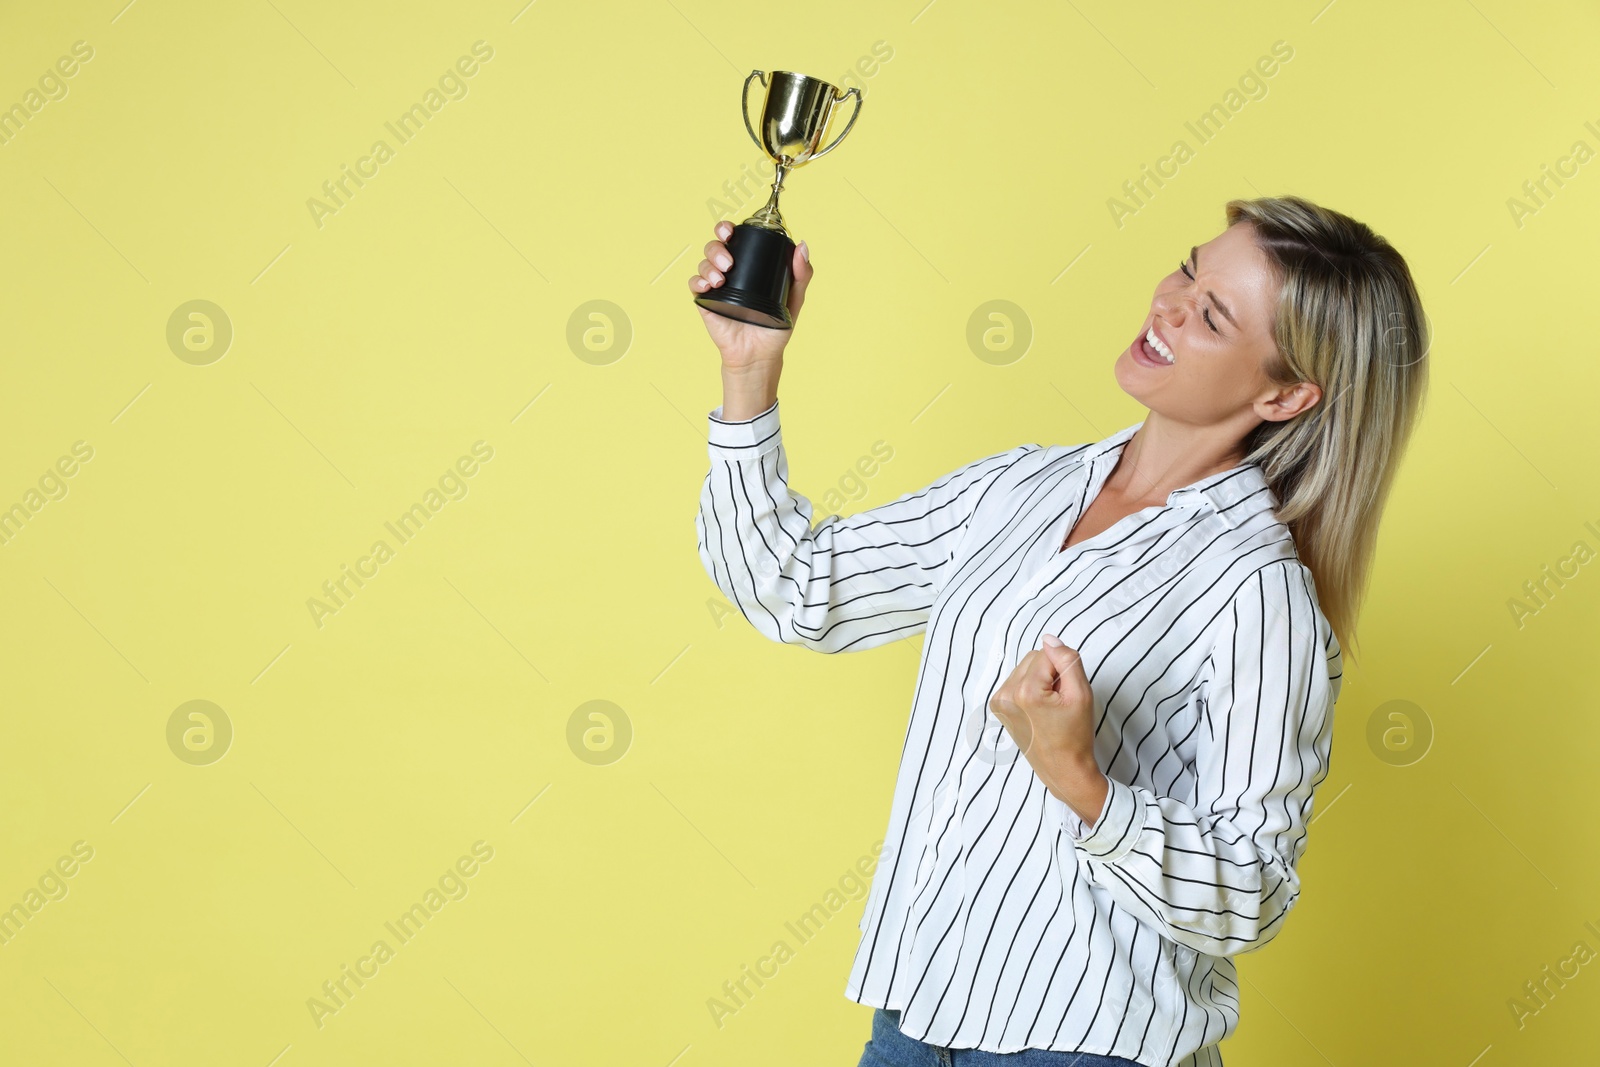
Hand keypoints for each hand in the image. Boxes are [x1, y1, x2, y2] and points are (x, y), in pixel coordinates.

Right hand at [688, 220, 813, 370]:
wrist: (760, 355)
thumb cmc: (775, 328)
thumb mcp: (794, 298)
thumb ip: (801, 274)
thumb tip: (802, 246)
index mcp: (749, 266)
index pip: (734, 240)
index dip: (727, 229)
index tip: (730, 231)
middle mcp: (730, 273)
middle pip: (714, 247)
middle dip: (716, 247)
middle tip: (728, 261)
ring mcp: (716, 287)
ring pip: (703, 263)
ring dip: (708, 265)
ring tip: (721, 279)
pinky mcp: (706, 302)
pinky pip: (694, 284)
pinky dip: (697, 281)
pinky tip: (708, 286)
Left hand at [988, 633, 1107, 824]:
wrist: (1062, 769)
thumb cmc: (1075, 736)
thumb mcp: (1082, 694)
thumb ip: (1068, 660)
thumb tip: (1050, 638)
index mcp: (1025, 691)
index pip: (1048, 653)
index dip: (1064, 669)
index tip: (1066, 694)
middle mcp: (1006, 694)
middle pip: (1034, 658)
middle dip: (1051, 673)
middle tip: (1060, 701)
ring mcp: (999, 701)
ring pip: (1026, 667)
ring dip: (1040, 680)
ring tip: (1050, 707)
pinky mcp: (998, 705)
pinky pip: (1017, 680)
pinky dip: (1031, 688)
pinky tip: (1039, 709)